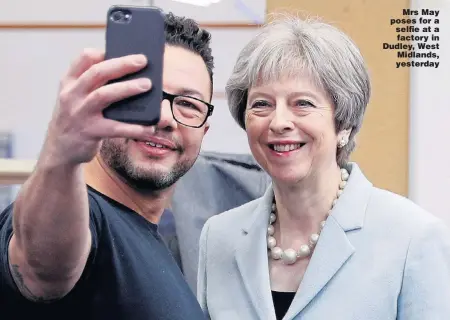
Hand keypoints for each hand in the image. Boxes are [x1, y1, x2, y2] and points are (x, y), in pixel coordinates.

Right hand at [43, 48, 151, 165]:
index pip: (83, 58)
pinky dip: (135, 128)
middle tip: (143, 60)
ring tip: (147, 85)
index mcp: (69, 82)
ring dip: (127, 88)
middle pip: (97, 73)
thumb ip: (94, 84)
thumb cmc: (77, 117)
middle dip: (121, 65)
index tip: (122, 49)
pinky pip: (116, 128)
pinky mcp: (90, 132)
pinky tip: (149, 127)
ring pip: (104, 95)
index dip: (103, 51)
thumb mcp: (76, 97)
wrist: (60, 149)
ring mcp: (80, 114)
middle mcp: (72, 95)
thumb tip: (130, 73)